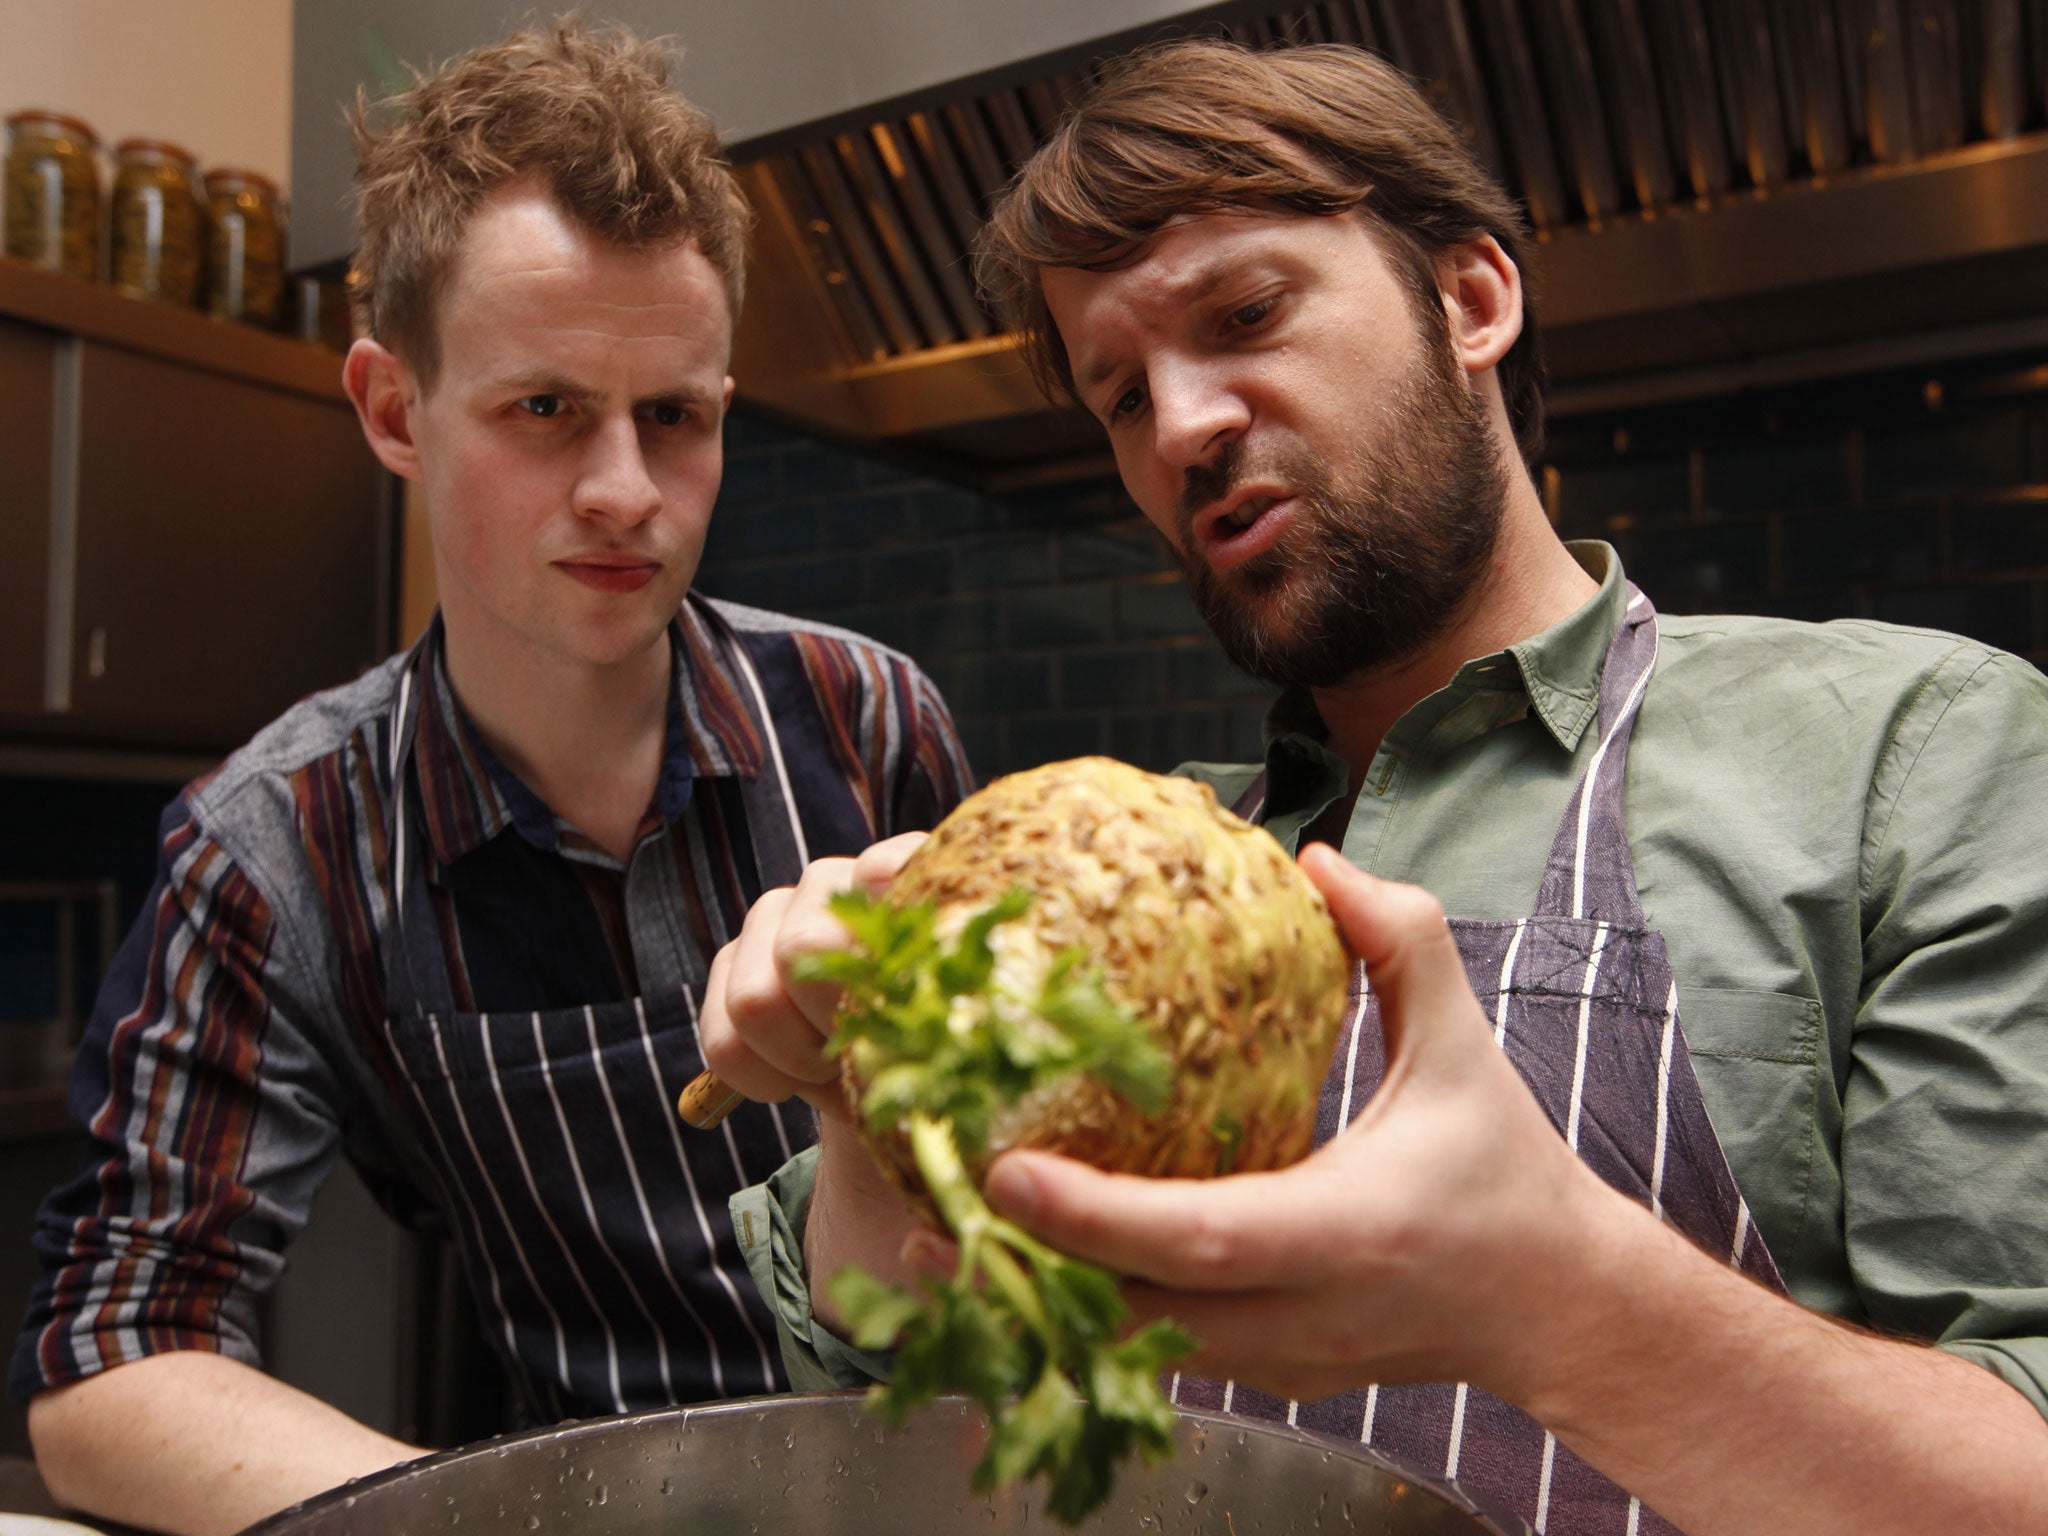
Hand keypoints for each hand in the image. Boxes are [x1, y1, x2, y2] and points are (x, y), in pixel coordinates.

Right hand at [698, 831, 935, 1316]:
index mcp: (918, 880)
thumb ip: (974, 1015)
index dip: (888, 920)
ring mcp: (780, 915)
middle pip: (807, 948)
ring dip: (800, 1059)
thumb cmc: (953, 1052)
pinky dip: (759, 1077)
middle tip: (873, 1062)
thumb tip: (963, 1030)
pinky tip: (797, 1082)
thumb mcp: (980, 1037)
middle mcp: (843, 882)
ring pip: (757, 997)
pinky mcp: (732, 961)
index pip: (889, 867)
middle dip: (838, 1028)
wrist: (900, 1076)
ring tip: (841, 1074)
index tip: (907, 984)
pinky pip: (721, 1034)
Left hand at [979, 842, 1636, 1405]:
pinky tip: (1016, 1270)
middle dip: (1021, 1272)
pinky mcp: (1266, 1377)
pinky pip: (1155, 1358)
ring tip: (934, 1242)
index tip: (1003, 1172)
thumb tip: (1315, 860)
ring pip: (1130, 1353)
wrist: (1554, 1305)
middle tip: (926, 1205)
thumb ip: (1401, 941)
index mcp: (1347, 1228)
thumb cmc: (1503, 1170)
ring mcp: (1280, 1361)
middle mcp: (1302, 1315)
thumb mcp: (1460, 1046)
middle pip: (1134, 1317)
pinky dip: (1083, 1319)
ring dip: (1035, 1303)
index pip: (1201, 1240)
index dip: (1095, 1215)